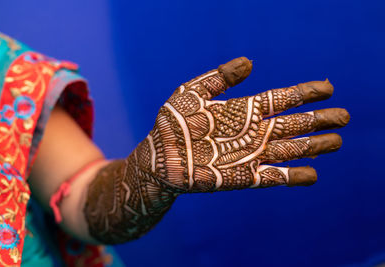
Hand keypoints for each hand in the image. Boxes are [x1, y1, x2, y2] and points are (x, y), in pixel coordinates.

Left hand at [84, 57, 349, 243]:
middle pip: (293, 125)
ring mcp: (248, 156)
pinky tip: (312, 174)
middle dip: (319, 120)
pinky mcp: (242, 177)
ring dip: (314, 146)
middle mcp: (251, 132)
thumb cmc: (173, 122)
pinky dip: (292, 176)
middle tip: (344, 116)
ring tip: (336, 141)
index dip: (304, 93)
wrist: (159, 157)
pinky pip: (273, 177)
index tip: (327, 88)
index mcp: (243, 110)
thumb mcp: (192, 91)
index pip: (281, 99)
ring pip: (289, 150)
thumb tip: (250, 62)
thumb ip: (220, 76)